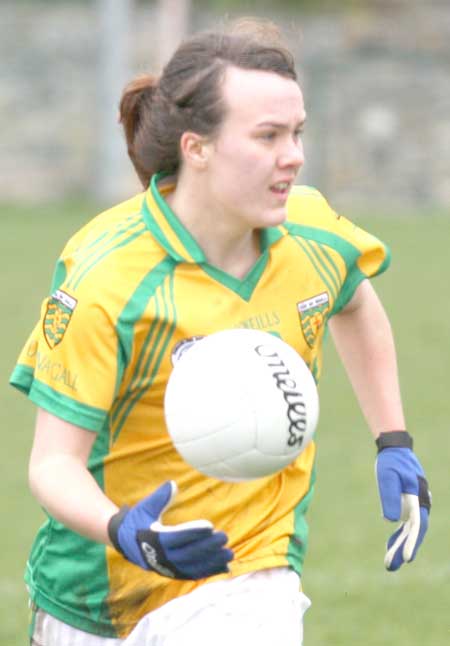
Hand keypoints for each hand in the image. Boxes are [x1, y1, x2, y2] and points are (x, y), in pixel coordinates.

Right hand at [108, 481, 232, 578]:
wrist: (123, 541)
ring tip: (229, 554)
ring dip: (212, 561)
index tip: (210, 526)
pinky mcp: (172, 572)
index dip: (193, 532)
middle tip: (224, 537)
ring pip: (192, 566)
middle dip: (207, 546)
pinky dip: (208, 571)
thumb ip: (159, 497)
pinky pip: (192, 574)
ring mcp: (166, 567)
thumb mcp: (144, 507)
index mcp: (152, 539)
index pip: (176, 537)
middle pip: (187, 554)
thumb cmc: (137, 520)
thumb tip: (172, 484)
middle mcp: (159, 557)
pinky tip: (224, 567)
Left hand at [376, 433, 430, 570]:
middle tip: (389, 567)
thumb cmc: (390, 462)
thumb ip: (389, 497)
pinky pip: (406, 525)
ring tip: (388, 564)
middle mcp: (420, 504)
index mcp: (417, 498)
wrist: (395, 450)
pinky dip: (399, 536)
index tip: (407, 558)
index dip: (411, 542)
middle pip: (414, 532)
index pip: (417, 525)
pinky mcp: (408, 506)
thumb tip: (389, 520)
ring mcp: (415, 506)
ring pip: (410, 531)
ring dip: (400, 546)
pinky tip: (390, 546)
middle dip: (403, 550)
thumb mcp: (386, 477)